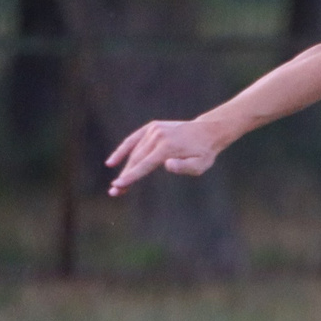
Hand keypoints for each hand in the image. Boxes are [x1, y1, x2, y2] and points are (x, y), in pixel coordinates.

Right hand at [106, 118, 222, 193]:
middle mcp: (158, 136)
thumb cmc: (204, 152)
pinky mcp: (152, 127)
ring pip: (134, 152)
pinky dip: (122, 150)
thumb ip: (184, 167)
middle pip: (136, 159)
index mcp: (167, 147)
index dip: (130, 176)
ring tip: (117, 185)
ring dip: (124, 168)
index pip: (144, 164)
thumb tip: (167, 165)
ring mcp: (154, 130)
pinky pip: (133, 139)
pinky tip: (112, 162)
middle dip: (125, 176)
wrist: (208, 131)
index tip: (117, 186)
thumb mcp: (200, 164)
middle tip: (115, 192)